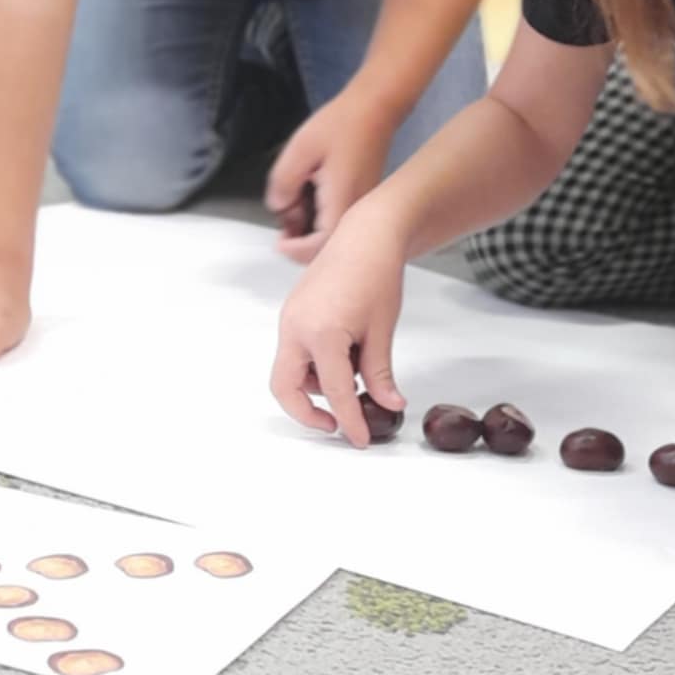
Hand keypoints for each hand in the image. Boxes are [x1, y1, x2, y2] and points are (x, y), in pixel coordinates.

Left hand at [266, 89, 398, 264]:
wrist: (375, 109)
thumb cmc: (341, 125)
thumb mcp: (300, 150)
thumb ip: (283, 183)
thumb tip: (280, 208)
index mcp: (341, 204)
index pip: (316, 249)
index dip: (293, 250)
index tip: (278, 240)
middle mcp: (356, 212)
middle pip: (326, 248)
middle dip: (301, 239)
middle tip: (286, 214)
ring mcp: (362, 207)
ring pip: (333, 235)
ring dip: (311, 226)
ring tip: (298, 198)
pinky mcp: (363, 199)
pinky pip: (340, 219)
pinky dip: (323, 215)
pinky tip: (314, 192)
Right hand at [270, 208, 406, 447]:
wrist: (367, 234)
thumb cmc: (377, 274)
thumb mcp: (382, 329)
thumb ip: (380, 372)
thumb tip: (389, 405)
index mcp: (320, 333)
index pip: (333, 392)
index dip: (349, 420)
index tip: (361, 440)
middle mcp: (295, 328)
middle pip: (285, 388)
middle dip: (307, 414)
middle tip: (339, 425)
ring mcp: (290, 319)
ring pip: (289, 371)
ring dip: (314, 387)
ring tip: (353, 384)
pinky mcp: (294, 313)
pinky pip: (295, 352)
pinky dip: (314, 367)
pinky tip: (344, 363)